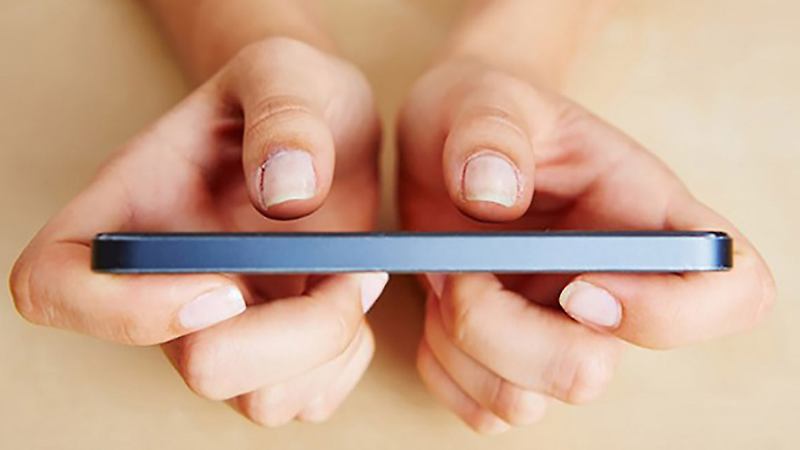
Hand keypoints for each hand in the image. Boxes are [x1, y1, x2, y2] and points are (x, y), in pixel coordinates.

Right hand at [10, 37, 387, 425]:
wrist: (325, 128)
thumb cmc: (287, 96)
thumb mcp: (284, 73)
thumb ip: (283, 114)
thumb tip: (285, 193)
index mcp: (129, 214)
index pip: (54, 288)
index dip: (125, 311)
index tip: (224, 284)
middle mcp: (164, 287)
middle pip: (198, 367)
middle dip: (292, 332)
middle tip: (346, 269)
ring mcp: (218, 331)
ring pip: (260, 399)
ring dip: (330, 344)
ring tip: (355, 273)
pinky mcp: (271, 355)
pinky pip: (308, 398)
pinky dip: (347, 359)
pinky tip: (353, 297)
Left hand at [397, 58, 775, 431]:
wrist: (444, 142)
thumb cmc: (483, 112)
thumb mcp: (483, 97)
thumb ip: (491, 131)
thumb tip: (491, 195)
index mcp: (641, 219)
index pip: (732, 292)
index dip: (668, 313)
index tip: (578, 283)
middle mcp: (612, 288)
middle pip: (590, 371)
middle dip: (504, 331)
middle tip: (464, 270)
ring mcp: (559, 332)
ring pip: (526, 403)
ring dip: (462, 346)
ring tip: (446, 278)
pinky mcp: (507, 359)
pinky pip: (481, 408)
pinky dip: (443, 366)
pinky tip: (437, 307)